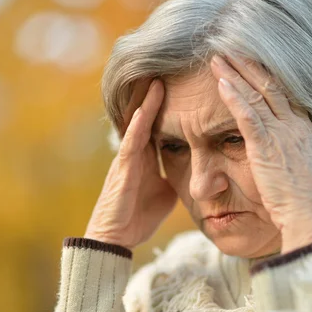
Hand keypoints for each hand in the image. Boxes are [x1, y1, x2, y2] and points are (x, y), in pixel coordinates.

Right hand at [85, 79, 176, 249]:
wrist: (115, 238)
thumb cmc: (137, 217)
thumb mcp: (165, 193)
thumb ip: (175, 176)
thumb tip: (196, 169)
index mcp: (146, 158)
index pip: (160, 126)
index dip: (169, 108)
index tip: (184, 89)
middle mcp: (136, 153)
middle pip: (148, 118)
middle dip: (157, 97)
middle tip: (169, 72)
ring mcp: (127, 159)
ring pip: (138, 124)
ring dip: (148, 103)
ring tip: (157, 80)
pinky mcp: (123, 169)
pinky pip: (132, 142)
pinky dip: (139, 125)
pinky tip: (146, 109)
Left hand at [210, 54, 311, 253]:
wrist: (311, 215)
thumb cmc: (305, 198)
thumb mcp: (302, 167)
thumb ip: (292, 151)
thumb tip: (284, 149)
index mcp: (304, 128)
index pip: (284, 92)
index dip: (265, 74)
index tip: (250, 58)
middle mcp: (295, 125)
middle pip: (269, 85)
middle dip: (247, 64)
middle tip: (230, 47)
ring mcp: (282, 133)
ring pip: (256, 94)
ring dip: (235, 74)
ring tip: (217, 58)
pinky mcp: (267, 146)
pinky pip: (248, 115)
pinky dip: (234, 97)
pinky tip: (220, 82)